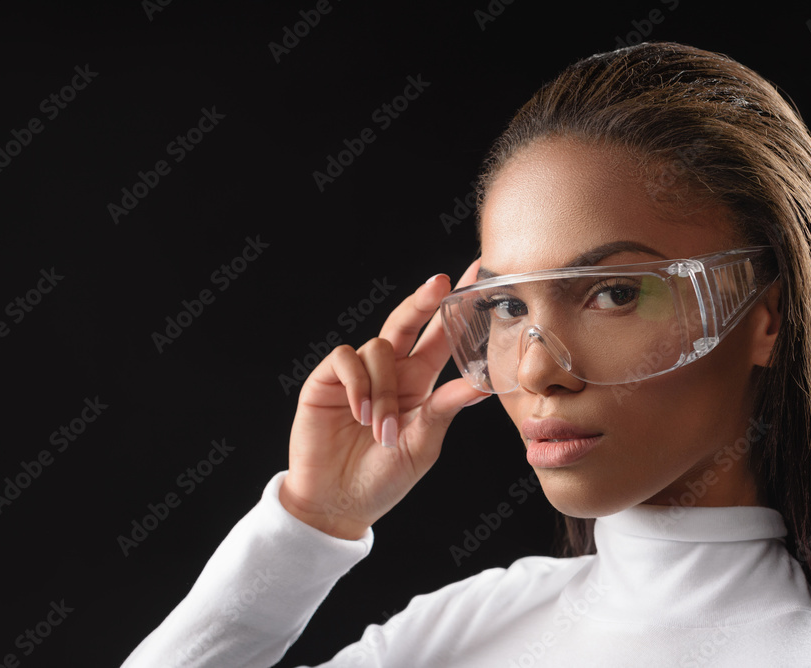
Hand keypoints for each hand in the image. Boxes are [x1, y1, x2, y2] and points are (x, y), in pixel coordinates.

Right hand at [279, 261, 487, 538]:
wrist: (338, 503)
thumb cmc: (383, 477)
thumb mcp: (423, 444)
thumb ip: (445, 409)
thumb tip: (483, 384)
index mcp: (417, 383)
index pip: (439, 338)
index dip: (454, 308)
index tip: (478, 274)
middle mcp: (388, 372)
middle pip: (406, 322)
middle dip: (423, 300)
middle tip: (441, 283)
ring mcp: (356, 374)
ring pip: (377, 350)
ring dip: (384, 390)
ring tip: (382, 430)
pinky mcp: (326, 381)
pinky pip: (346, 359)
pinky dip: (357, 384)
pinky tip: (360, 413)